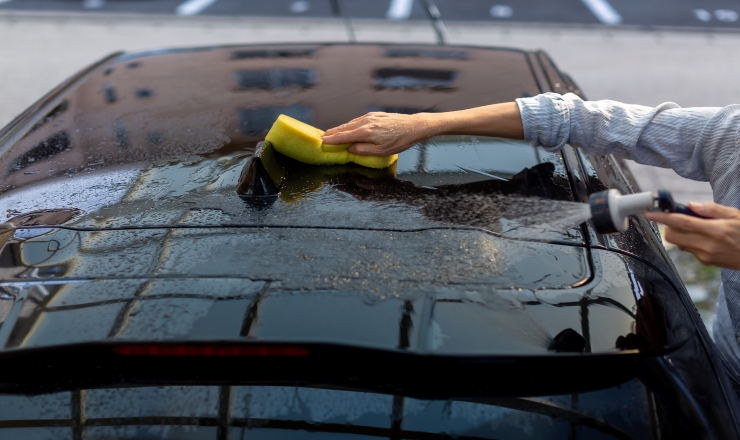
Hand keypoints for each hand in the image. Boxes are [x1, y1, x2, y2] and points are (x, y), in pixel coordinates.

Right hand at [321, 112, 435, 155]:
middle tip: (323, 136)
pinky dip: (350, 124)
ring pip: (351, 123)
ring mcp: (370, 116)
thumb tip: (350, 148)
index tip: (322, 141)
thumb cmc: (399, 140)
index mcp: (365, 132)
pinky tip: (349, 128)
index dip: (332, 139)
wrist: (414, 126)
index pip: (343, 136)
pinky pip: (358, 120)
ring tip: (333, 132)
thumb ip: (362, 150)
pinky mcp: (375, 115)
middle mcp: (365, 122)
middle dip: (333, 132)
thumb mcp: (381, 151)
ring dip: (341, 128)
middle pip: (344, 128)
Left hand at [644, 202, 739, 269]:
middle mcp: (706, 245)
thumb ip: (711, 209)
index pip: (681, 222)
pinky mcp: (705, 261)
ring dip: (680, 233)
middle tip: (681, 217)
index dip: (662, 217)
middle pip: (672, 236)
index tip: (649, 213)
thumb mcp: (734, 215)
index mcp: (714, 230)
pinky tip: (704, 237)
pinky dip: (690, 241)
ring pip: (678, 243)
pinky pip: (688, 249)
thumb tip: (690, 205)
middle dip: (670, 225)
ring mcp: (705, 255)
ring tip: (698, 227)